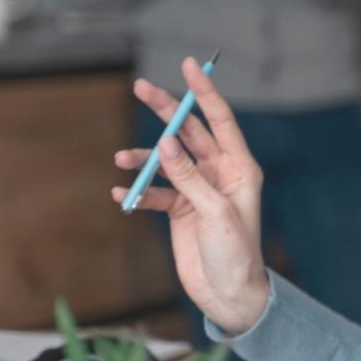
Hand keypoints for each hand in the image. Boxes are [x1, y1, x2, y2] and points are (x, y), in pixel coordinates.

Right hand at [112, 58, 270, 334]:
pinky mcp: (179, 210)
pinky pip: (154, 191)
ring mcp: (197, 190)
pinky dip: (137, 191)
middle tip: (140, 88)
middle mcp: (218, 173)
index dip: (204, 91)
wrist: (228, 295)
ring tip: (121, 158)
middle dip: (164, 111)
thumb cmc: (236, 253)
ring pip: (166, 161)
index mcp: (239, 167)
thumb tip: (165, 142)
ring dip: (143, 158)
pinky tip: (122, 194)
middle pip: (188, 132)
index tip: (189, 64)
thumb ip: (187, 176)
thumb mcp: (214, 212)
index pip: (219, 119)